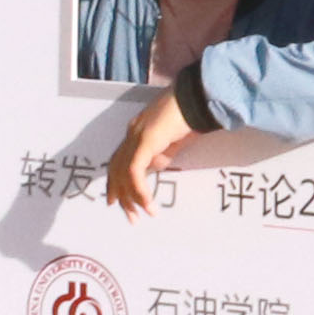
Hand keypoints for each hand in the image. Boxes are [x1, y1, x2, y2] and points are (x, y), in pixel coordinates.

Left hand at [109, 86, 191, 216]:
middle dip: (121, 195)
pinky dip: (140, 190)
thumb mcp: (174, 140)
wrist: (198, 97)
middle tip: (130, 217)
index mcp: (137, 132)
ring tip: (140, 215)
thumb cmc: (192, 115)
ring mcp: (137, 135)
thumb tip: (156, 166)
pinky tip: (148, 204)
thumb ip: (163, 152)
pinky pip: (135, 171)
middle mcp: (132, 133)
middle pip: (116, 169)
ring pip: (123, 173)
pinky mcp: (145, 140)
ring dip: (131, 197)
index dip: (115, 183)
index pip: (118, 161)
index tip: (117, 202)